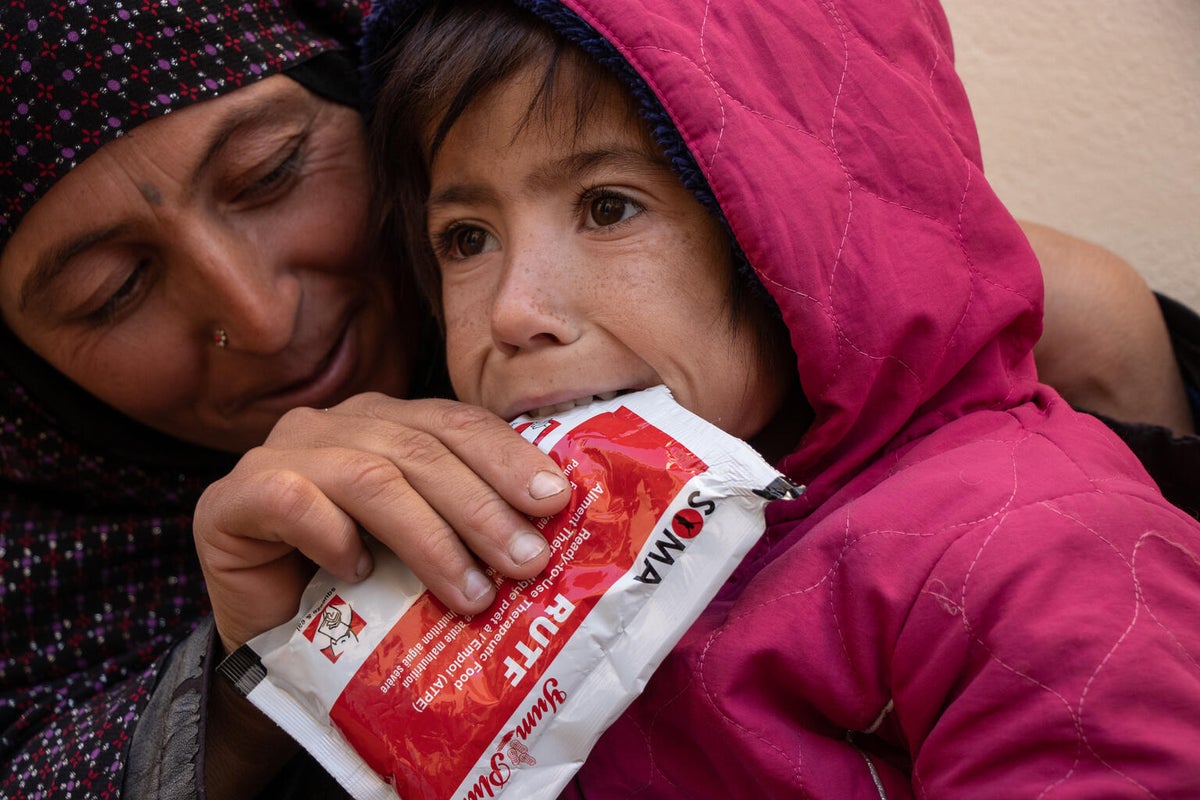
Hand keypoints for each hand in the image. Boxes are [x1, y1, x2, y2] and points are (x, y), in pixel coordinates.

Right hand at [194, 393, 568, 655]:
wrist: (277, 648)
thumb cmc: (363, 595)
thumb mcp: (430, 548)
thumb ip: (471, 521)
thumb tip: (552, 524)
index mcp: (387, 421)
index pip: (456, 423)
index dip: (508, 457)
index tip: (556, 501)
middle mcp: (334, 425)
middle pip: (420, 449)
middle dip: (481, 507)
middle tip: (526, 560)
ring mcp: (279, 455)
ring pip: (369, 477)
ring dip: (430, 537)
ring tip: (472, 593)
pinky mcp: (230, 499)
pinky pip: (293, 501)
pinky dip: (335, 536)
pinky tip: (360, 575)